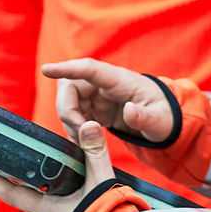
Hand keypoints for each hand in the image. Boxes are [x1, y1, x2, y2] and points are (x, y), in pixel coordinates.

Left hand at [0, 120, 116, 211]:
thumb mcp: (102, 182)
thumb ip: (95, 153)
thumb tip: (89, 124)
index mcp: (50, 211)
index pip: (14, 194)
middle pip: (32, 196)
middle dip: (22, 179)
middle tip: (11, 160)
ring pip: (53, 203)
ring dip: (50, 188)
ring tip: (52, 168)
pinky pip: (68, 209)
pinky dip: (67, 196)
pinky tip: (78, 187)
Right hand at [41, 58, 172, 143]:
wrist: (163, 120)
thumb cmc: (164, 115)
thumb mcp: (160, 121)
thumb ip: (145, 118)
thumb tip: (129, 111)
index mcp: (120, 80)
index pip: (89, 68)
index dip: (67, 68)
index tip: (46, 69)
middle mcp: (104, 84)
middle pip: (70, 86)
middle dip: (67, 110)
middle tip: (81, 134)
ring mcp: (97, 95)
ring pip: (68, 101)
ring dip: (70, 122)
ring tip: (86, 142)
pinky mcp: (93, 108)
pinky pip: (74, 114)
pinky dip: (74, 130)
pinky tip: (85, 142)